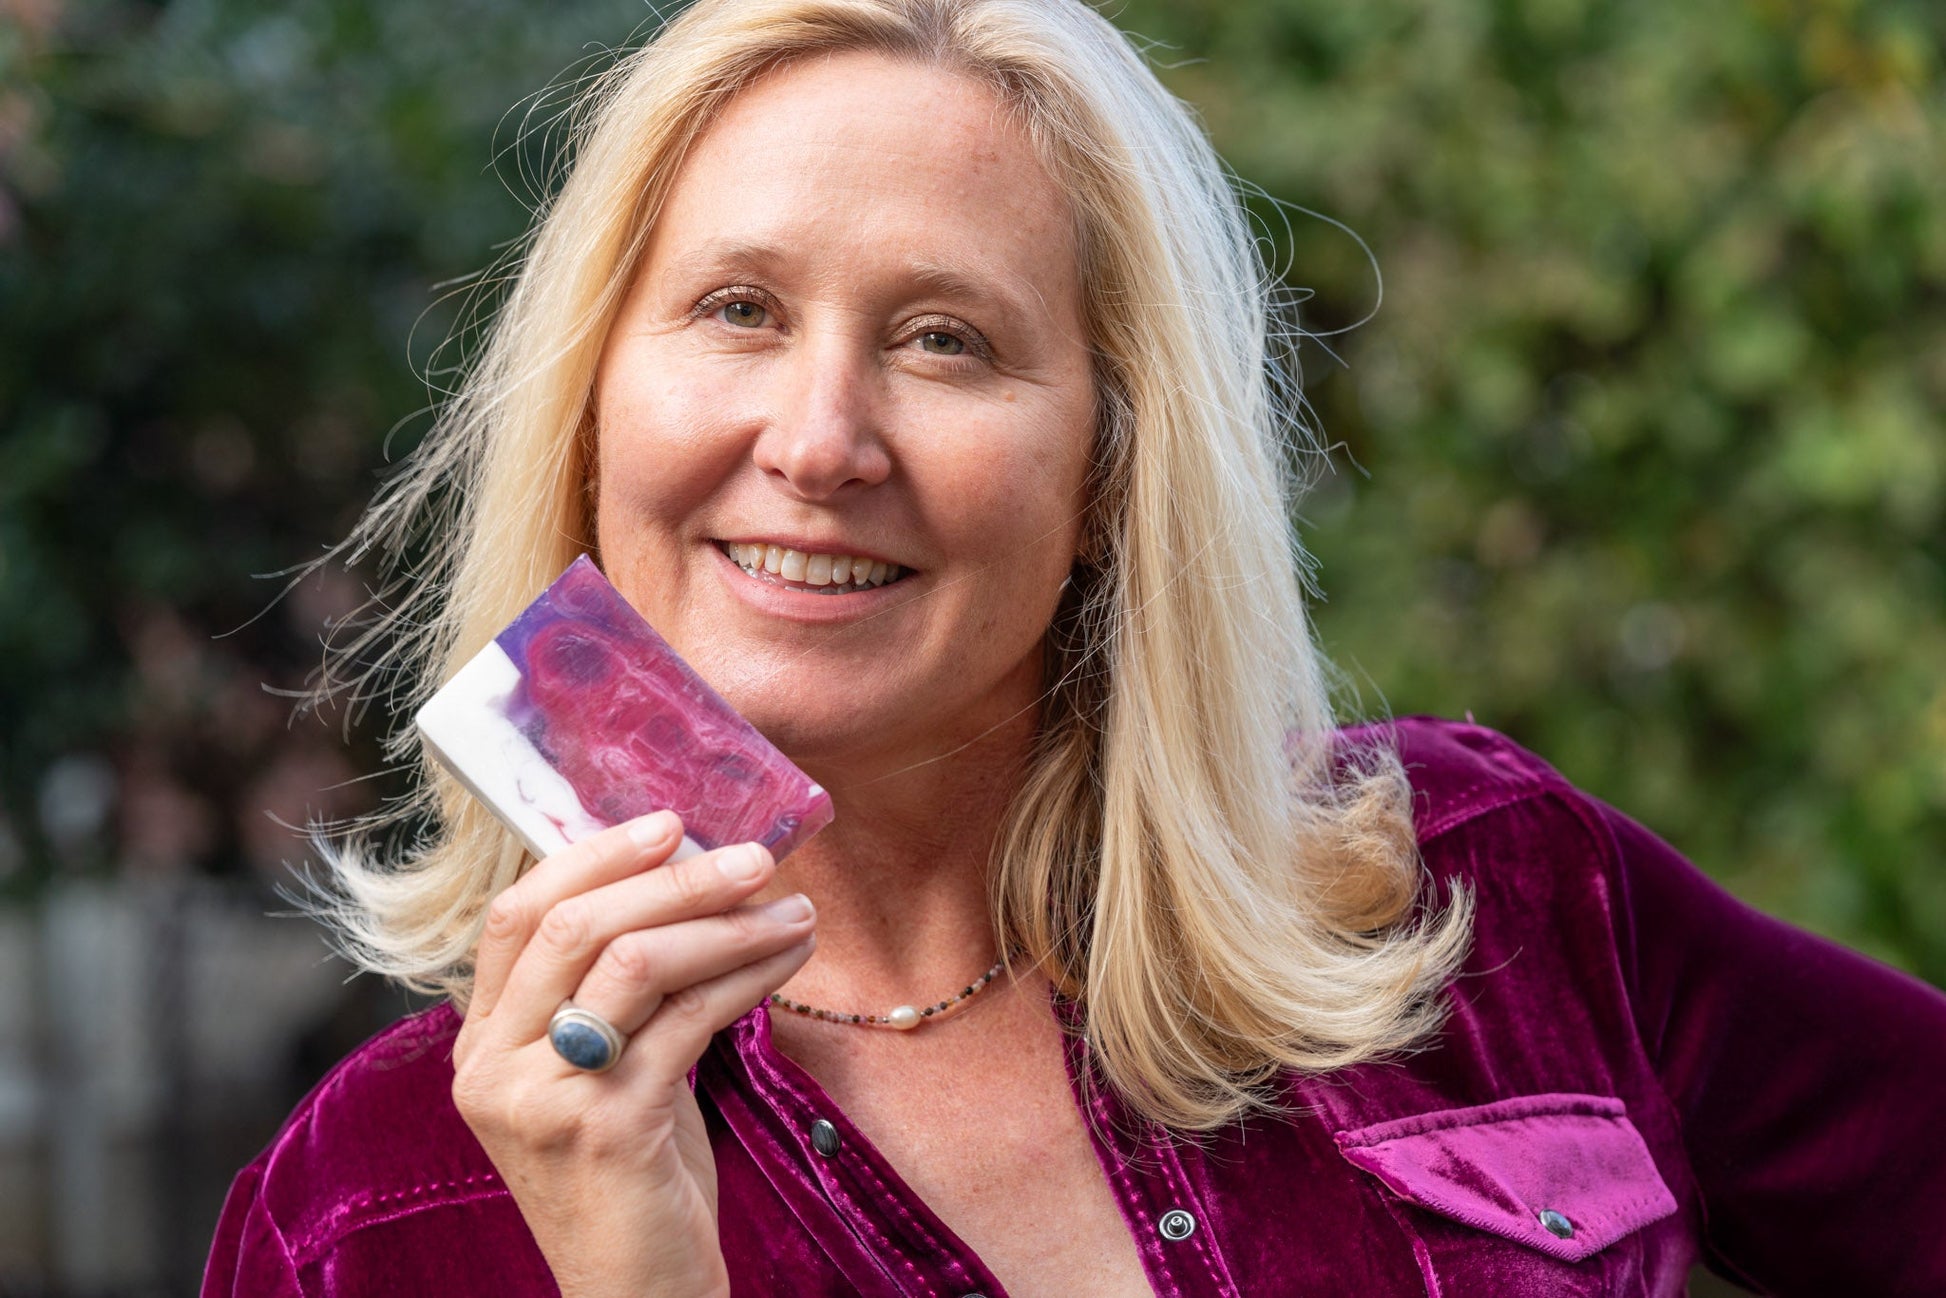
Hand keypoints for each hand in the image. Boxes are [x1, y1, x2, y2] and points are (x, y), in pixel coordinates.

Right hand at [451, 811, 815, 1297]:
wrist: (638, 1293)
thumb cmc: (634, 1173)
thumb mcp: (604, 1068)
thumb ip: (615, 988)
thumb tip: (684, 877)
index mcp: (481, 1043)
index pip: (517, 915)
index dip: (592, 856)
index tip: (668, 823)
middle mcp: (493, 1067)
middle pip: (576, 925)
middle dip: (674, 878)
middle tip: (755, 857)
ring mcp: (543, 1098)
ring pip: (633, 962)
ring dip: (726, 924)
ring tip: (793, 910)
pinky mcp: (606, 1127)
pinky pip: (688, 1019)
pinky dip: (747, 975)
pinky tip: (788, 959)